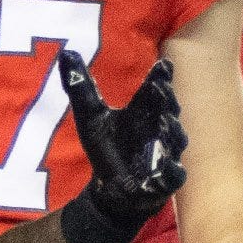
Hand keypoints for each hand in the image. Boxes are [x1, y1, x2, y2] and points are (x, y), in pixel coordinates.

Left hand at [62, 51, 186, 226]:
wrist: (111, 189)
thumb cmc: (106, 148)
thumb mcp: (90, 116)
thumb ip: (81, 87)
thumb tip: (65, 52)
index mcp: (144, 109)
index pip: (155, 88)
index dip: (161, 76)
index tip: (163, 65)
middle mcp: (160, 127)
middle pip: (169, 110)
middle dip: (167, 100)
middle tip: (161, 88)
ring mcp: (166, 153)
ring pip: (176, 139)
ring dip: (173, 131)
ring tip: (165, 121)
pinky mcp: (166, 180)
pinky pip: (174, 174)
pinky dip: (173, 170)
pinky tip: (170, 167)